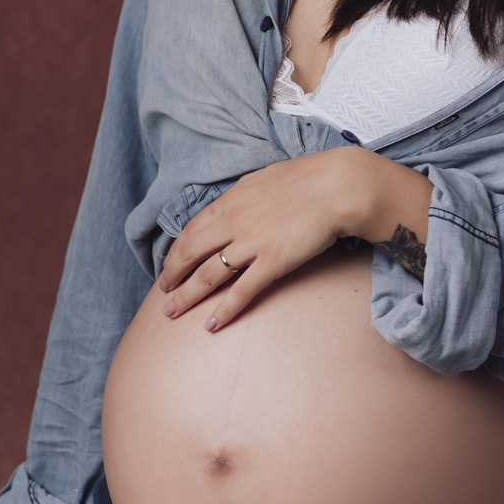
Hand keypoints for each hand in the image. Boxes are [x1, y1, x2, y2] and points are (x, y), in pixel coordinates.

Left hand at [158, 147, 433, 329]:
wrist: (340, 186)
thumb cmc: (310, 178)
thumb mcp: (267, 179)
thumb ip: (246, 195)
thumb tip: (237, 204)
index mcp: (232, 199)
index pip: (193, 228)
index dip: (177, 250)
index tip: (170, 264)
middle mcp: (234, 221)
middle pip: (191, 253)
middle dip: (172, 275)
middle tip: (163, 292)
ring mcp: (251, 243)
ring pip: (208, 275)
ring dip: (187, 296)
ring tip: (172, 312)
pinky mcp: (272, 262)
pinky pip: (241, 291)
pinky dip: (223, 310)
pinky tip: (211, 325)